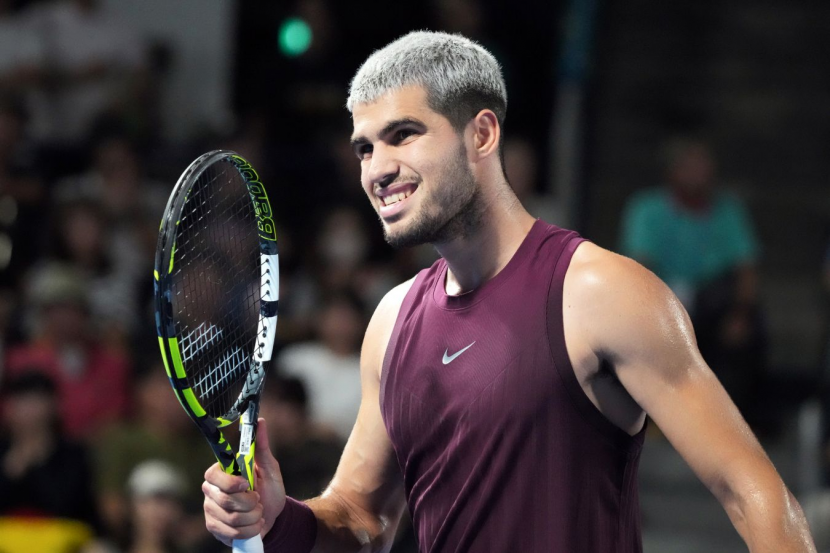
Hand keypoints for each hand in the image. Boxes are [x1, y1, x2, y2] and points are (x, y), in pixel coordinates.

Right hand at [202, 418, 286, 545]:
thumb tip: (261, 421)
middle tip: (258, 500)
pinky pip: (232, 533)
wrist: (273, 517)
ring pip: (231, 518)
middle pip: (225, 499)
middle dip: (250, 503)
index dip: (231, 483)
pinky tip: (254, 525)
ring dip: (253, 517)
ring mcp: (211, 510)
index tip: (248, 485)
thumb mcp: (270, 468)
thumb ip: (262, 447)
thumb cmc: (269, 489)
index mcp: (221, 473)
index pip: (213, 475)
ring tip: (258, 512)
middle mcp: (211, 491)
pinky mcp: (214, 528)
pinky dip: (250, 530)